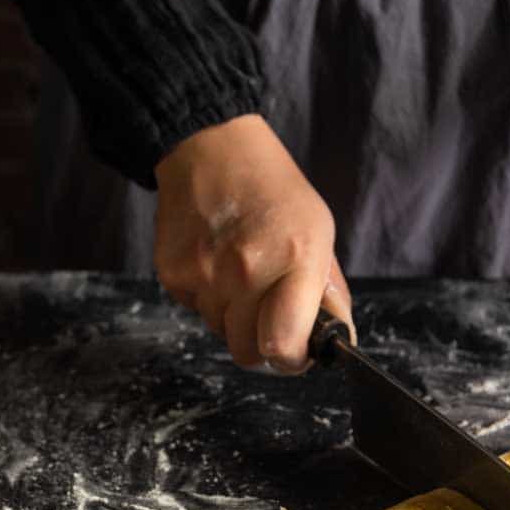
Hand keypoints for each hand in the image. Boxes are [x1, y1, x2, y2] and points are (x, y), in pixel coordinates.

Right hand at [153, 114, 354, 372]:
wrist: (210, 149)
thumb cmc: (273, 190)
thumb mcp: (319, 230)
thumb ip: (328, 291)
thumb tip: (336, 340)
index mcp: (296, 258)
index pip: (284, 347)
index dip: (291, 360)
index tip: (295, 351)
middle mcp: (247, 270)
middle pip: (247, 353)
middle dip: (261, 341)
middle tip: (268, 311)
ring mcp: (205, 274)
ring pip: (220, 332)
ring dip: (233, 315)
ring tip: (240, 270)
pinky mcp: (173, 274)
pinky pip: (195, 310)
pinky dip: (207, 297)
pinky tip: (215, 260)